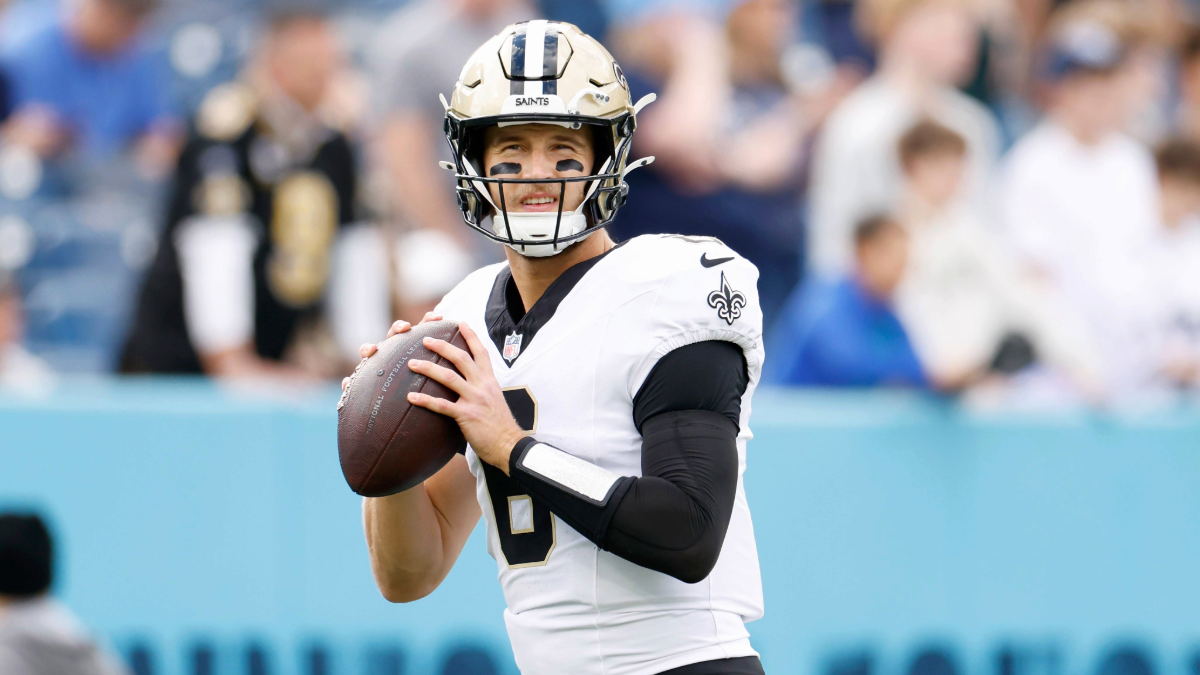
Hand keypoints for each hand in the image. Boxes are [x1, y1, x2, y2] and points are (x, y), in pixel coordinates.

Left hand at [342, 312, 441, 390]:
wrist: (415, 388)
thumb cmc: (390, 395)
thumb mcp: (379, 395)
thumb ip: (361, 389)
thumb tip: (345, 383)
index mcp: (379, 360)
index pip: (369, 351)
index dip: (368, 349)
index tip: (372, 350)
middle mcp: (391, 348)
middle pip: (390, 334)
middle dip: (396, 329)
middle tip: (404, 328)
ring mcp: (406, 341)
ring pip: (407, 328)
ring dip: (417, 320)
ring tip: (423, 318)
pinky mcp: (421, 337)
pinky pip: (425, 326)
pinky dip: (429, 320)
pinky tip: (438, 318)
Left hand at [404, 321, 525, 473]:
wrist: (509, 445)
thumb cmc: (500, 426)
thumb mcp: (495, 401)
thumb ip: (483, 390)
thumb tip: (469, 386)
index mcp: (490, 381)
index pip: (481, 352)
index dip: (471, 336)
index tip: (461, 322)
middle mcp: (483, 386)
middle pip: (461, 359)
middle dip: (442, 346)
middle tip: (426, 339)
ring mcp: (475, 400)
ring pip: (449, 378)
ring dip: (428, 368)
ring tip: (411, 363)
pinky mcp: (466, 415)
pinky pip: (442, 406)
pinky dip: (425, 401)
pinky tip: (411, 397)